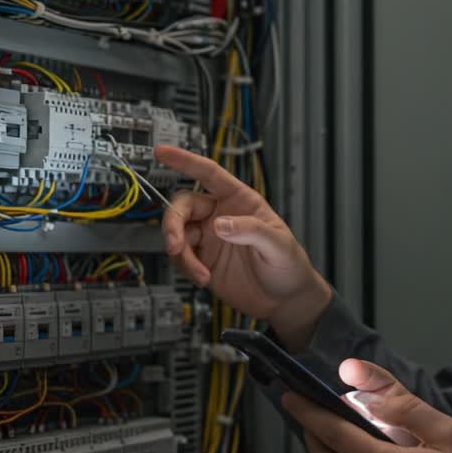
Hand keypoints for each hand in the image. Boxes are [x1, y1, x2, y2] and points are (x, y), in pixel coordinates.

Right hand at [154, 145, 331, 350]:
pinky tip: (203, 278)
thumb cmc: (289, 266)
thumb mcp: (278, 245)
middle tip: (175, 245)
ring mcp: (209, 237)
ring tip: (200, 273)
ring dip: (180, 253)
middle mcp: (220, 215)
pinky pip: (180, 257)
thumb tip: (221, 224)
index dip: (185, 161)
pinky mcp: (202, 260)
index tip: (162, 152)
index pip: (209, 174)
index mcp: (240, 200)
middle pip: (183, 206)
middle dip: (172, 224)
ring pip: (177, 233)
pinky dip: (185, 268)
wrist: (284, 300)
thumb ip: (251, 231)